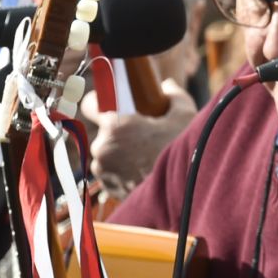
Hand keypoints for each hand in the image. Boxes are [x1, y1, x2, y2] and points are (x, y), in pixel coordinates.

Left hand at [83, 78, 196, 199]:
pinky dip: (122, 169)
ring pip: (107, 152)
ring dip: (120, 151)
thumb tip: (167, 86)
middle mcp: (102, 147)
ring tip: (146, 154)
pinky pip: (110, 171)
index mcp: (116, 125)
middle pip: (103, 130)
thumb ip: (173, 95)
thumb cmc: (184, 153)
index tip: (112, 103)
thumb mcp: (185, 115)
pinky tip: (143, 169)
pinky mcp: (108, 187)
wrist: (187, 192)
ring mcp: (103, 170)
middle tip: (143, 133)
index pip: (89, 103)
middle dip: (119, 131)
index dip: (100, 101)